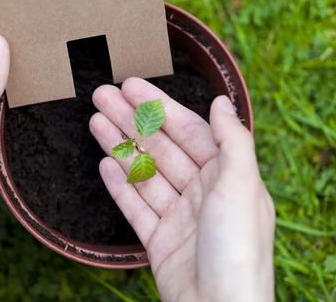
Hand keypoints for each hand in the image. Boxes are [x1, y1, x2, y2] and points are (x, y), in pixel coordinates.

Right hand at [90, 78, 274, 301]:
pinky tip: (104, 163)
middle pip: (159, 147)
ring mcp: (179, 217)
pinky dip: (120, 185)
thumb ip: (232, 140)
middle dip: (130, 121)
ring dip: (119, 146)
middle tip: (100, 97)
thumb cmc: (238, 248)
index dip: (158, 106)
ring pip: (143, 172)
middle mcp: (202, 192)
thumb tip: (222, 100)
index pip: (187, 130)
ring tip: (94, 122)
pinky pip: (135, 205)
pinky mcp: (159, 240)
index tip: (131, 87)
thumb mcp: (242, 185)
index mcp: (226, 176)